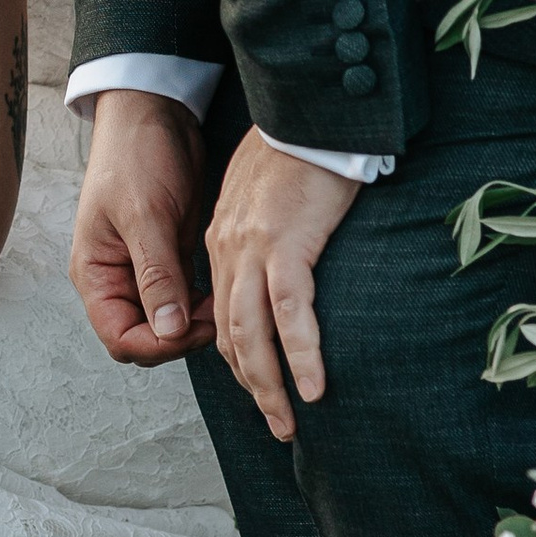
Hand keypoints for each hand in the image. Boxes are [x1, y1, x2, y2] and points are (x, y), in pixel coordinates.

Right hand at [71, 86, 216, 365]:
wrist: (154, 114)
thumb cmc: (136, 156)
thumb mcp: (145, 215)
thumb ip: (155, 275)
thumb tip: (167, 331)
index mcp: (96, 274)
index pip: (120, 337)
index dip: (157, 344)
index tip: (193, 328)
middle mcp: (116, 279)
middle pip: (145, 337)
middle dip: (179, 338)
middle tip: (216, 315)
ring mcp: (143, 270)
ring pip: (168, 322)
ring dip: (195, 323)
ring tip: (224, 302)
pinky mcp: (169, 258)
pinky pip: (184, 299)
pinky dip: (203, 303)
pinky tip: (224, 290)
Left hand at [204, 128, 359, 441]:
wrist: (308, 113)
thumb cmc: (298, 155)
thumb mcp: (267, 201)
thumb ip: (262, 237)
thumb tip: (280, 266)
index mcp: (222, 244)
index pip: (221, 315)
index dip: (238, 358)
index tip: (261, 388)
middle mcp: (227, 252)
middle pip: (230, 336)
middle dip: (252, 386)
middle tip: (275, 423)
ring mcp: (253, 251)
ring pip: (251, 334)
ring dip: (270, 384)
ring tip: (288, 421)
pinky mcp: (285, 245)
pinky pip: (290, 314)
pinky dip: (301, 355)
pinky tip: (314, 386)